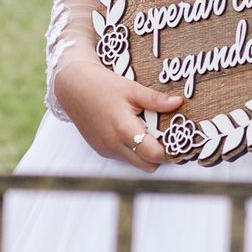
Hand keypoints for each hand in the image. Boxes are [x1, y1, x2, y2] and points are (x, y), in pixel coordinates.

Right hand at [53, 61, 183, 171]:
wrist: (72, 87)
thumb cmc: (102, 85)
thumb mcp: (131, 89)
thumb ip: (156, 100)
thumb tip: (179, 102)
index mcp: (124, 130)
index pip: (154, 155)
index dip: (168, 149)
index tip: (175, 137)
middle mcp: (114, 145)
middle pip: (148, 166)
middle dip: (159, 154)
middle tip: (163, 134)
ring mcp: (106, 150)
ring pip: (136, 163)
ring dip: (145, 152)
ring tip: (146, 129)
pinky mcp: (101, 150)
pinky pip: (123, 158)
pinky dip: (132, 149)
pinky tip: (131, 130)